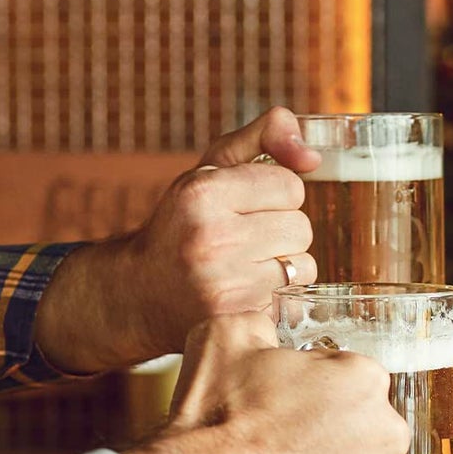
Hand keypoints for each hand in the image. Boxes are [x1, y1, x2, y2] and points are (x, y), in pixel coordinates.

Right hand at [34, 107, 321, 371]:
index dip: (276, 196)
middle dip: (281, 231)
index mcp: (204, 191)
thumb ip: (263, 137)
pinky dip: (277, 295)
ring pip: (303, 265)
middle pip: (301, 226)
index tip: (248, 206)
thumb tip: (311, 155)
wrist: (140, 293)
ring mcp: (226, 282)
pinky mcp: (238, 316)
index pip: (290, 185)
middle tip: (246, 239)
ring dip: (284, 266)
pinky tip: (245, 291)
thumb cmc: (183, 225)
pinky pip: (292, 297)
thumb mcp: (211, 168)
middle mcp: (213, 236)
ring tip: (247, 266)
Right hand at [124, 313, 408, 453]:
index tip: (285, 399)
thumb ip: (262, 323)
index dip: (313, 386)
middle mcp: (386, 434)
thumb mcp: (228, 337)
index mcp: (365, 380)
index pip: (349, 376)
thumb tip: (263, 328)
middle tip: (281, 439)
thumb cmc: (216, 419)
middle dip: (330, 430)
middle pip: (362, 426)